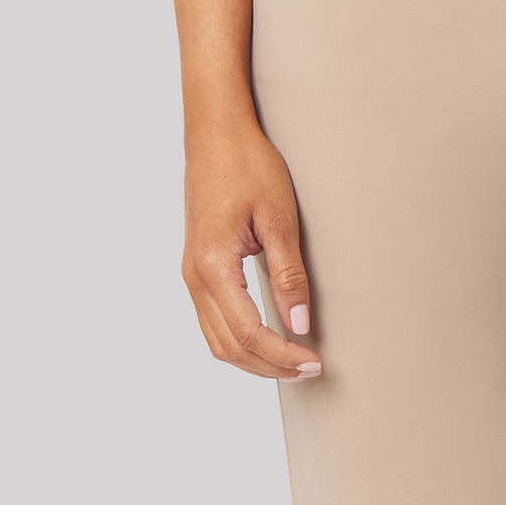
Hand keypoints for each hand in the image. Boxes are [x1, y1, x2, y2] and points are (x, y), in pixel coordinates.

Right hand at [182, 113, 322, 381]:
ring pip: (216, 340)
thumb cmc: (248, 166)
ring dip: (253, 359)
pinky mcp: (197, 269)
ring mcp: (191, 274)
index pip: (248, 332)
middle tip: (309, 369)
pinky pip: (213, 322)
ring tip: (292, 361)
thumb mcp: (278, 218)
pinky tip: (268, 339)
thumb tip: (300, 324)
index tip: (313, 362)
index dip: (282, 355)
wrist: (215, 135)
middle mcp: (194, 276)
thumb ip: (289, 274)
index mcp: (213, 266)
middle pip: (229, 346)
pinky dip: (239, 341)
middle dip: (269, 366)